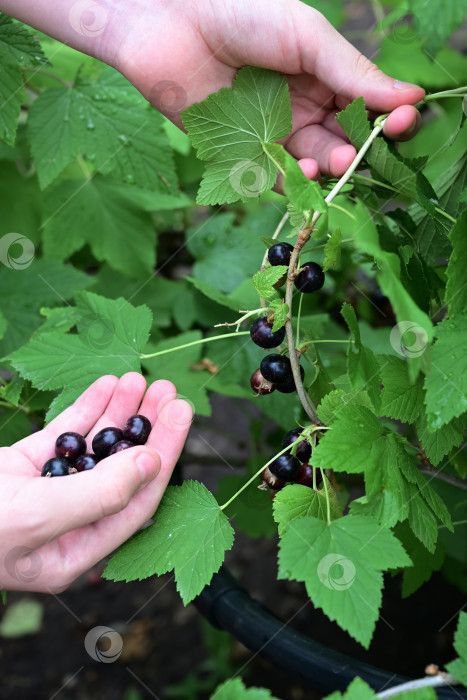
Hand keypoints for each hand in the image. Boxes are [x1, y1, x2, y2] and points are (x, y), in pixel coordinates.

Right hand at [0, 372, 191, 592]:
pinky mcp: (20, 468)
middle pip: (121, 470)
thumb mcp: (36, 518)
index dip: (164, 455)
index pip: (136, 500)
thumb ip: (97, 495)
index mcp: (74, 551)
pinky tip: (107, 385)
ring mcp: (43, 493)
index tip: (181, 415)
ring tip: (142, 379)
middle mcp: (66, 523)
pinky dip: (84, 410)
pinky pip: (61, 437)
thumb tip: (151, 464)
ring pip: (94, 449)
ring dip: (119, 413)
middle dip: (147, 429)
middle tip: (170, 390)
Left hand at [109, 0, 424, 177]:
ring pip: (313, 161)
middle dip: (357, 149)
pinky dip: (293, 179)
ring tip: (334, 160)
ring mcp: (273, 132)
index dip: (388, 117)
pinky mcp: (242, 154)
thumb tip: (409, 97)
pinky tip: (303, 170)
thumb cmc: (240, 13)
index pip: (366, 106)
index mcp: (323, 75)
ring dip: (328, 166)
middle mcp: (302, 107)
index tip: (404, 122)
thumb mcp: (306, 35)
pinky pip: (275, 176)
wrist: (170, 22)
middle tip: (359, 151)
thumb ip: (352, 70)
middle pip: (343, 140)